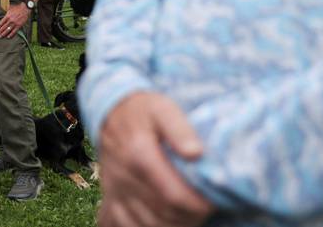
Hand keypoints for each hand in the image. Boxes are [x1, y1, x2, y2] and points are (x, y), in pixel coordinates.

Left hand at [0, 3, 29, 37]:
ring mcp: (14, 23)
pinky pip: (14, 31)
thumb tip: (2, 16)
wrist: (25, 9)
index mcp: (7, 16)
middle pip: (3, 27)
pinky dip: (11, 35)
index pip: (1, 23)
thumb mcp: (10, 9)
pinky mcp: (19, 25)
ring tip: (0, 37)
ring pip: (8, 30)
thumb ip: (6, 13)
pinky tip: (8, 37)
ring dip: (3, 34)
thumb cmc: (17, 8)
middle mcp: (10, 20)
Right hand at [98, 92, 213, 226]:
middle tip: (205, 206)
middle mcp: (124, 177)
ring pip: (148, 224)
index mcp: (139, 154)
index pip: (174, 196)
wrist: (111, 112)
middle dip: (190, 216)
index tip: (213, 200)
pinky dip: (148, 226)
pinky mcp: (110, 198)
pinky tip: (164, 218)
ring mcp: (115, 190)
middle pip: (164, 214)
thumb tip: (196, 153)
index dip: (199, 205)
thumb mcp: (163, 108)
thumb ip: (179, 129)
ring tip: (189, 212)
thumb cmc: (143, 111)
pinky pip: (125, 225)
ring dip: (173, 223)